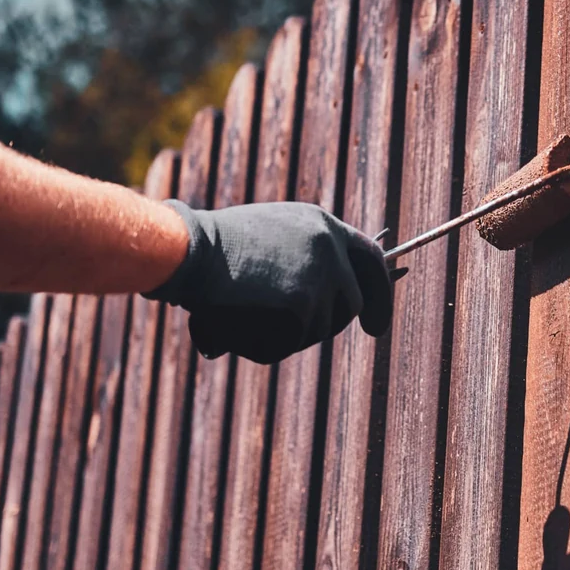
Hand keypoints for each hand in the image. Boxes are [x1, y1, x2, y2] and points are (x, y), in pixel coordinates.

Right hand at [145, 200, 392, 362]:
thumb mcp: (271, 239)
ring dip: (291, 335)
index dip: (380, 292)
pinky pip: (294, 341)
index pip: (370, 259)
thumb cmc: (213, 249)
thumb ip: (304, 260)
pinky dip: (267, 345)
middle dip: (345, 323)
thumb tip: (328, 304)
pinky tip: (241, 327)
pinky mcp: (304, 301)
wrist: (189, 250)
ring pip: (322, 328)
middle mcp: (329, 245)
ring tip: (251, 320)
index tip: (376, 321)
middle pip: (354, 302)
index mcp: (322, 225)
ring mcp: (320, 272)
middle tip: (332, 334)